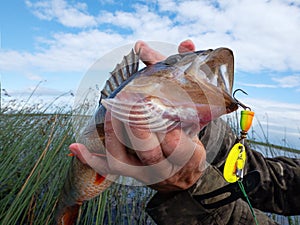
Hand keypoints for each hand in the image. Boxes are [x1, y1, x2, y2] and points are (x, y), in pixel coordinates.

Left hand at [70, 40, 205, 191]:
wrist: (180, 169)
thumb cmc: (186, 135)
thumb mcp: (193, 111)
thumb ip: (189, 78)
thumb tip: (186, 42)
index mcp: (185, 152)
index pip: (178, 146)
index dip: (169, 134)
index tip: (158, 111)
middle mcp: (164, 165)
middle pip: (148, 152)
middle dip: (138, 129)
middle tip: (128, 102)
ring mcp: (143, 171)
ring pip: (124, 159)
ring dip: (113, 134)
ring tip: (110, 111)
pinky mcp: (129, 173)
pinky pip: (108, 169)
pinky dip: (91, 159)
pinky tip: (76, 147)